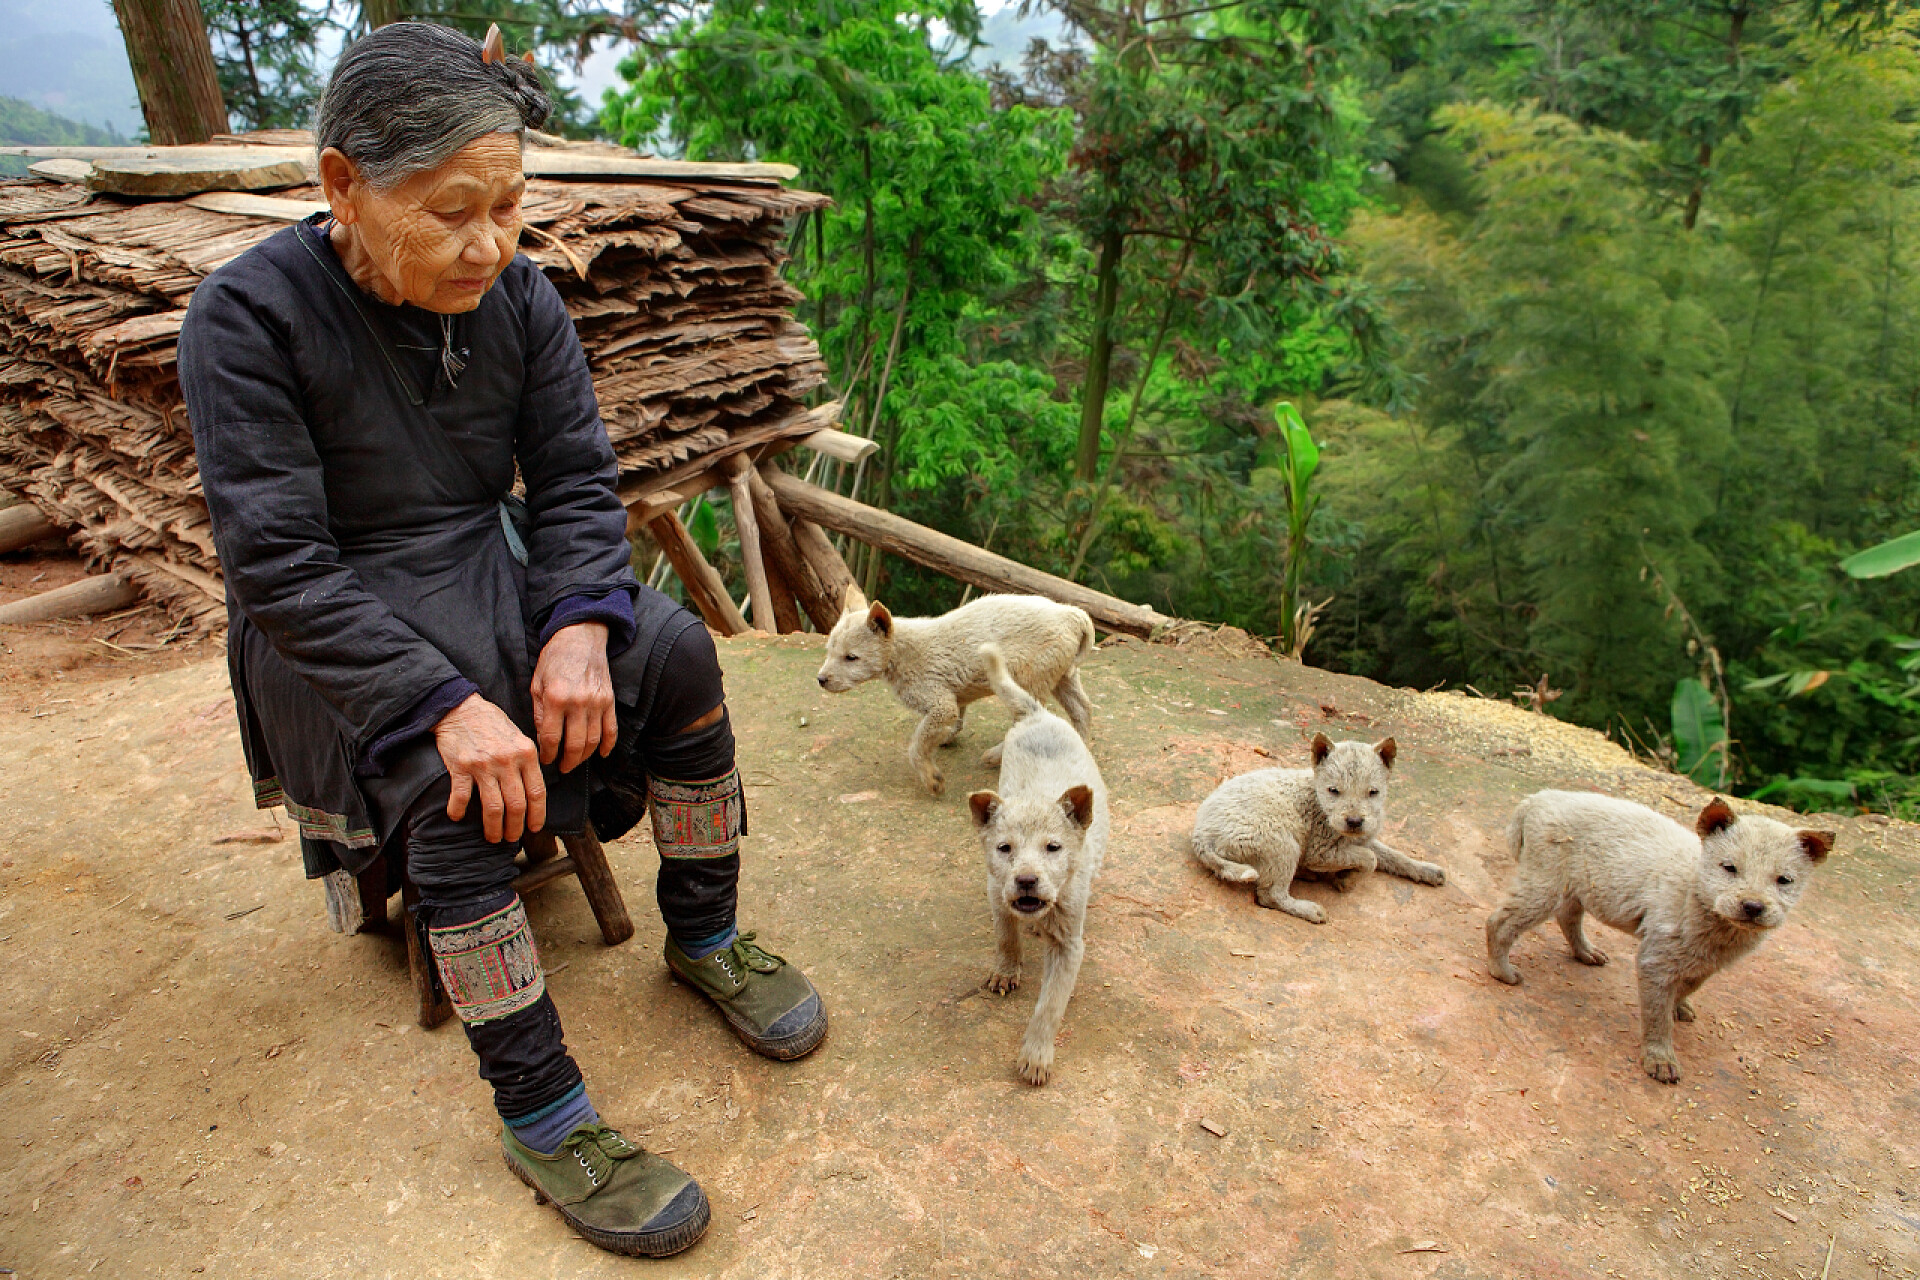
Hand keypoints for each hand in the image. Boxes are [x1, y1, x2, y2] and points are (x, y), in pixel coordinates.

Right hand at [433, 694, 545, 842]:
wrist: (461, 707)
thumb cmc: (492, 724)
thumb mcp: (519, 737)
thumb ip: (527, 761)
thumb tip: (534, 791)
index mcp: (526, 753)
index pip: (537, 792)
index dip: (537, 815)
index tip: (534, 828)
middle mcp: (507, 761)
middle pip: (517, 804)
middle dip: (516, 827)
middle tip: (512, 838)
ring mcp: (484, 765)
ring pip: (494, 807)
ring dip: (494, 827)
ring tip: (493, 837)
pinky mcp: (461, 766)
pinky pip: (462, 797)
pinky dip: (459, 811)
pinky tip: (457, 817)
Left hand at [531, 621, 617, 773]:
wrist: (580, 638)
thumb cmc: (555, 659)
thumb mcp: (537, 683)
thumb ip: (540, 712)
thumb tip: (544, 738)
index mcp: (556, 698)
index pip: (551, 737)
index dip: (548, 754)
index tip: (546, 760)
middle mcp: (578, 702)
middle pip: (574, 744)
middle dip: (567, 761)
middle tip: (562, 768)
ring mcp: (597, 702)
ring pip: (593, 740)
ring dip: (585, 756)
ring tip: (576, 762)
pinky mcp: (609, 700)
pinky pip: (611, 729)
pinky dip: (608, 745)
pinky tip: (602, 754)